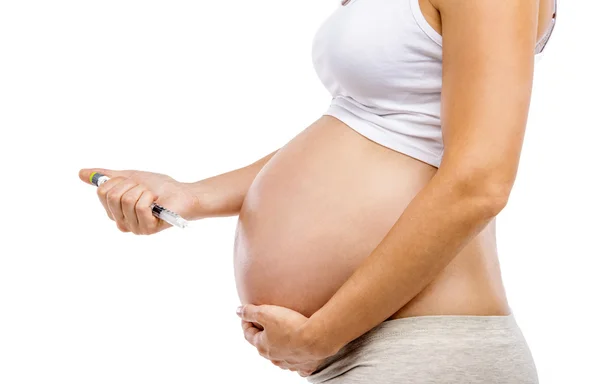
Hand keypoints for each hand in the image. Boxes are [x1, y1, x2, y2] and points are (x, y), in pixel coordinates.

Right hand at [79, 168, 200, 234]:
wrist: (182, 193)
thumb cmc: (159, 187)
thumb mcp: (129, 177)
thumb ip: (107, 176)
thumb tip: (81, 173)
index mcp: (114, 211)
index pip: (102, 192)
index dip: (119, 181)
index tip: (132, 183)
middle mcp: (121, 222)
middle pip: (112, 196)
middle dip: (130, 185)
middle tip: (144, 189)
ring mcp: (134, 228)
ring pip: (126, 200)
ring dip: (142, 191)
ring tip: (152, 196)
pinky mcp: (147, 229)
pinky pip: (140, 206)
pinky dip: (150, 198)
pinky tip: (157, 203)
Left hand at [237, 304, 334, 376]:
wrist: (315, 338)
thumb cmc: (290, 325)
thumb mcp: (265, 312)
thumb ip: (250, 311)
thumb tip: (238, 311)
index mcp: (261, 346)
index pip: (249, 334)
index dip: (246, 322)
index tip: (247, 315)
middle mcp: (273, 358)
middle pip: (263, 346)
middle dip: (262, 335)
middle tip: (265, 324)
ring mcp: (288, 363)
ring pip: (279, 357)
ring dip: (278, 348)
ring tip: (282, 337)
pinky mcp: (304, 365)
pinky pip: (297, 366)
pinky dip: (296, 361)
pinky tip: (298, 355)